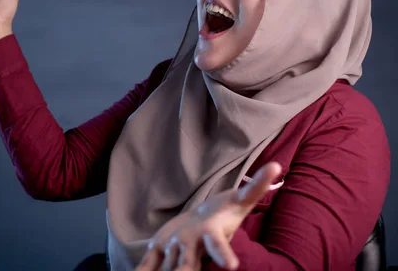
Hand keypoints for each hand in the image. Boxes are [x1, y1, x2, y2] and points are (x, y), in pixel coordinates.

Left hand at [136, 162, 281, 270]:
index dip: (223, 255)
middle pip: (188, 265)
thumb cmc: (222, 214)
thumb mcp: (240, 199)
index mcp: (211, 237)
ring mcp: (174, 252)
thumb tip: (277, 165)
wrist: (201, 226)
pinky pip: (147, 264)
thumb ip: (257, 186)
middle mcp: (193, 250)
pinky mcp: (158, 252)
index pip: (218, 247)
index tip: (230, 266)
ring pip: (167, 267)